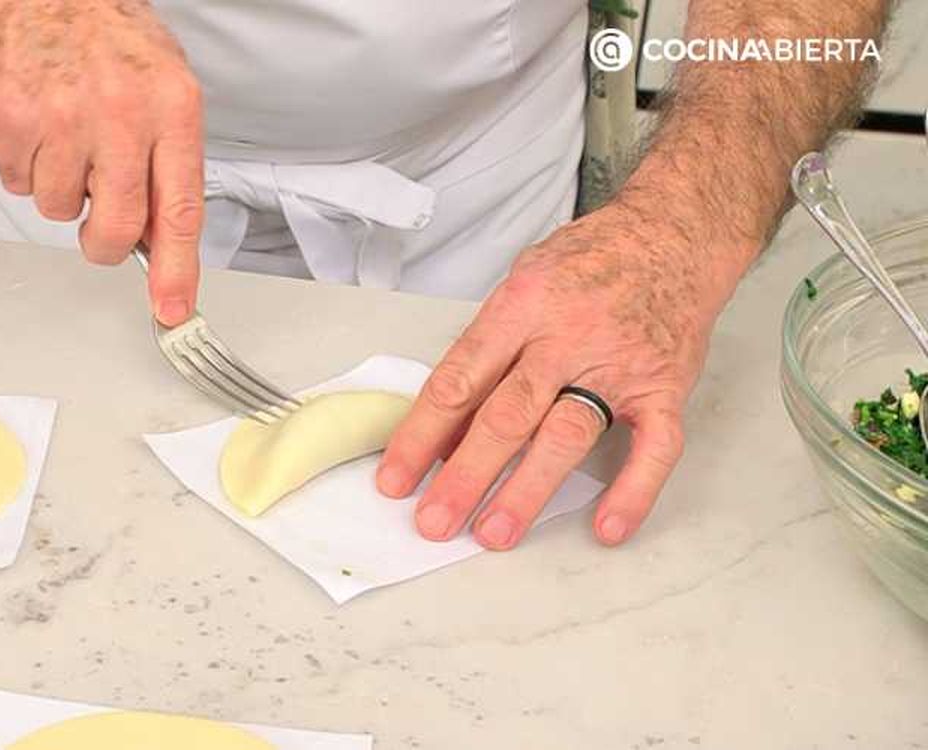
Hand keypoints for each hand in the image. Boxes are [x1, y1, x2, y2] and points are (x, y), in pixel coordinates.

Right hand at [0, 0, 202, 324]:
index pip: (179, 210)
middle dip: (106, 243)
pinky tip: (38, 126)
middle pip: (116, 227)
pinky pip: (17, 182)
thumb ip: (168, 165)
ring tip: (68, 137)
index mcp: (172, 108)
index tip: (172, 309)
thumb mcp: (167, 90)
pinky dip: (26, 165)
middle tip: (101, 226)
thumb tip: (159, 240)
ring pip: (60, 209)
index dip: (176, 270)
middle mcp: (120, 113)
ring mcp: (61, 116)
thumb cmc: (111, 40)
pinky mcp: (10, 117)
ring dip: (63, 189)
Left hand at [376, 200, 739, 548]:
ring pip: (566, 435)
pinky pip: (654, 447)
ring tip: (494, 533)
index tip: (397, 478)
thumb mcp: (523, 282)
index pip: (459, 380)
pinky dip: (633, 490)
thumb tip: (449, 422)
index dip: (421, 434)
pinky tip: (607, 527)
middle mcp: (567, 337)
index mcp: (521, 307)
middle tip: (434, 521)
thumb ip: (488, 346)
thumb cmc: (590, 261)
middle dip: (465, 475)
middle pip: (506, 415)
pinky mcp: (664, 388)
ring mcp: (618, 365)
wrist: (674, 233)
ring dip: (527, 489)